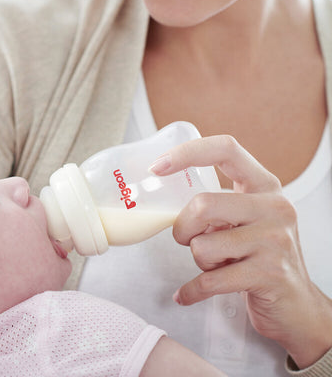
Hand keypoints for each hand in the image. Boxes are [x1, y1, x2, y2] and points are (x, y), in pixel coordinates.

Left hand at [149, 135, 331, 368]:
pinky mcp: (269, 274)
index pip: (225, 150)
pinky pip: (209, 281)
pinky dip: (191, 291)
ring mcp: (275, 241)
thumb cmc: (260, 257)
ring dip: (198, 261)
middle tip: (189, 240)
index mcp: (265, 186)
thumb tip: (165, 200)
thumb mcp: (246, 220)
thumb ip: (217, 204)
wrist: (297, 305)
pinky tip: (187, 294)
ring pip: (202, 246)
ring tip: (219, 265)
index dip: (186, 154)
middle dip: (183, 229)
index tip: (156, 167)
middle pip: (202, 204)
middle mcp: (275, 207)